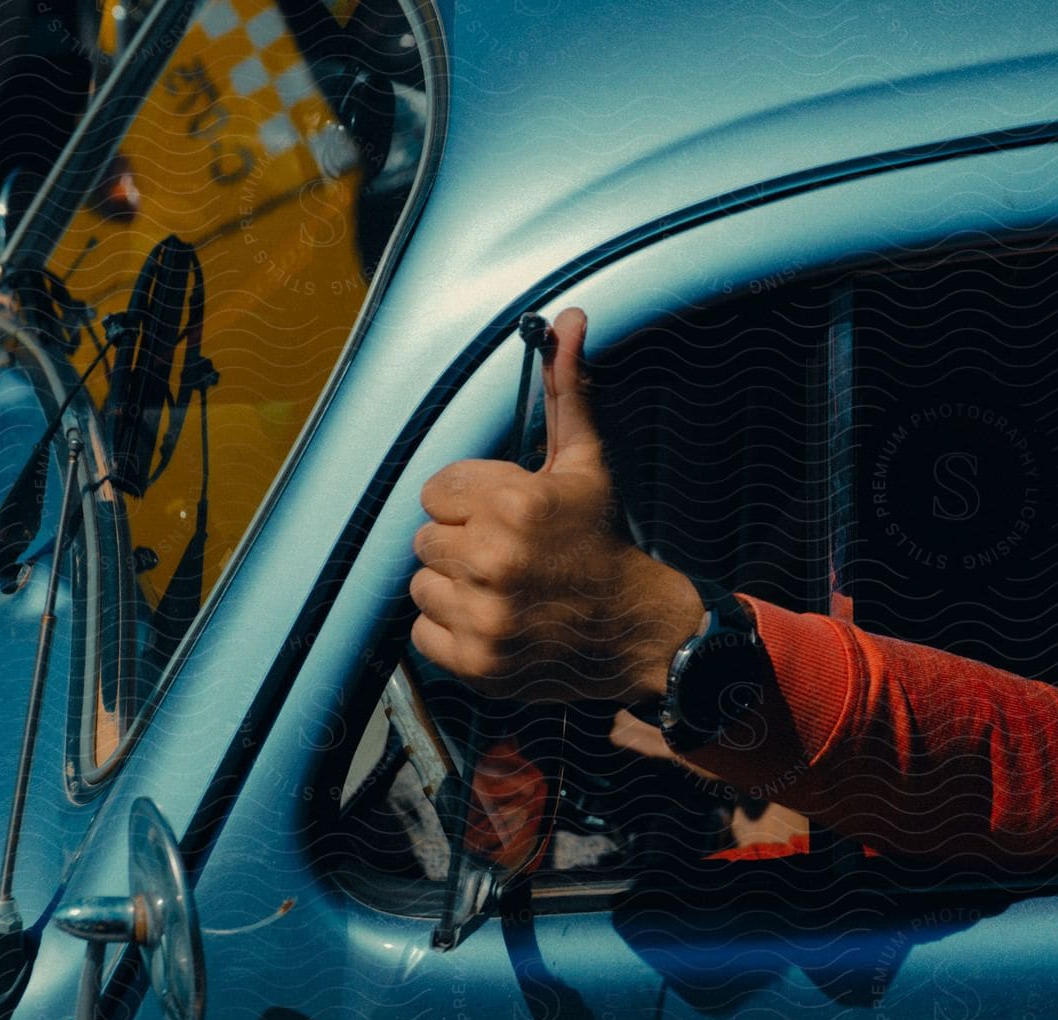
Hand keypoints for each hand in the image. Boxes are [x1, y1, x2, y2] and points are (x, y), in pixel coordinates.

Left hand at [409, 308, 702, 704]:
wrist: (635, 631)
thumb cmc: (602, 541)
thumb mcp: (585, 464)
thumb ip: (566, 392)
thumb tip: (570, 320)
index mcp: (515, 503)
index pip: (436, 489)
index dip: (470, 500)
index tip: (507, 516)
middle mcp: (495, 559)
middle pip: (425, 536)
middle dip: (462, 542)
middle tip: (509, 555)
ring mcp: (484, 615)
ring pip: (421, 584)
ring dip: (454, 587)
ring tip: (502, 589)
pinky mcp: (475, 661)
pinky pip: (423, 633)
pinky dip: (452, 631)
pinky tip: (494, 620)